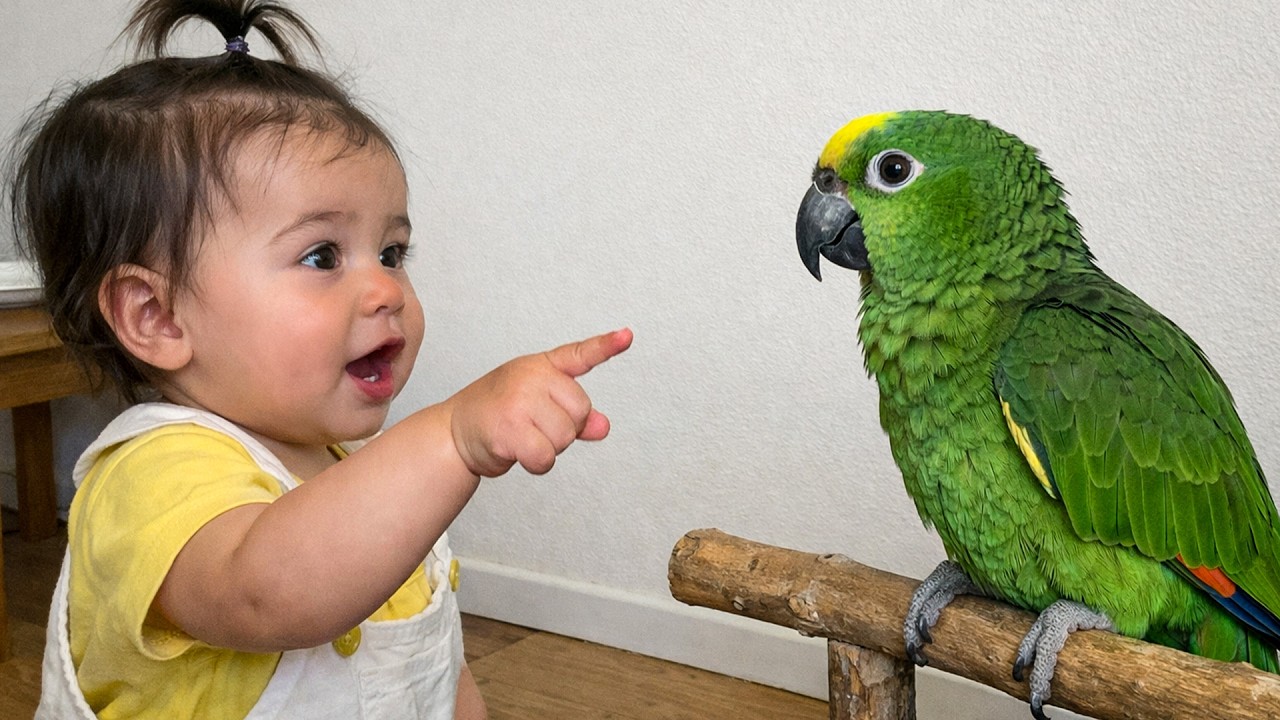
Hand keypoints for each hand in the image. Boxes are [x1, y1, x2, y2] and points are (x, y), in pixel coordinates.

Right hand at [447, 328, 631, 476]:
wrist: (455, 432)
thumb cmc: (499, 415)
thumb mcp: (538, 406)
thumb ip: (572, 414)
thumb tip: (603, 427)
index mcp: (541, 366)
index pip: (580, 354)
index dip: (606, 346)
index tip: (628, 336)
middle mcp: (531, 377)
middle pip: (580, 412)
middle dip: (563, 429)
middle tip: (533, 426)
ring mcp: (519, 400)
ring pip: (565, 437)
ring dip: (547, 448)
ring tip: (521, 436)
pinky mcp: (510, 428)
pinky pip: (546, 457)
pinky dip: (537, 463)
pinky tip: (517, 451)